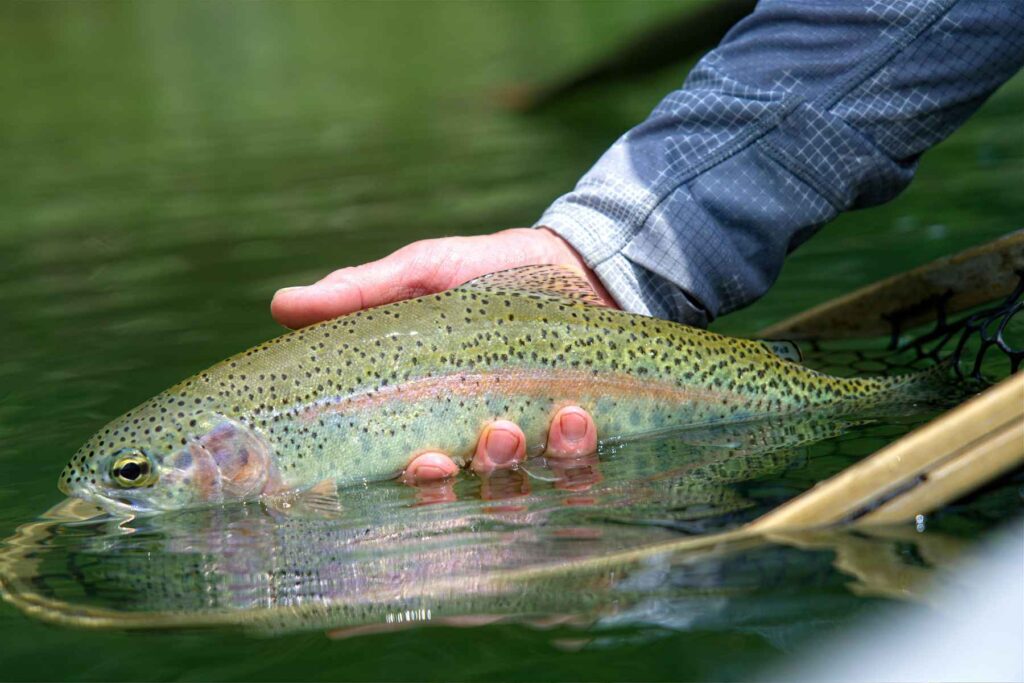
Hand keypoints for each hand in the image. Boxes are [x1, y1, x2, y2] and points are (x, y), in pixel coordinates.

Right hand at [270, 227, 609, 491]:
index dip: (395, 478)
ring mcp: (526, 442)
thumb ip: (362, 293)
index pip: (398, 465)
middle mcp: (471, 439)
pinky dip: (572, 450)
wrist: (574, 262)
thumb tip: (281, 304)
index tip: (402, 467)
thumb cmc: (487, 270)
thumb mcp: (423, 273)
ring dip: (510, 463)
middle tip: (447, 456)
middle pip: (448, 493)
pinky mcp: (576, 436)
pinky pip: (572, 467)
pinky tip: (574, 416)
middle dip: (442, 486)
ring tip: (525, 424)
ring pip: (510, 486)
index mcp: (425, 413)